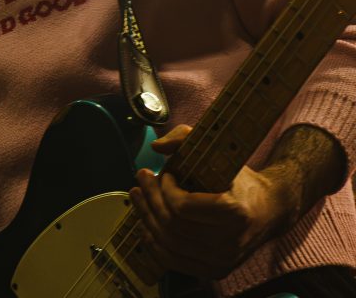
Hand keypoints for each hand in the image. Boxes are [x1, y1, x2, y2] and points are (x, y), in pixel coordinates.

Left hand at [129, 125, 292, 279]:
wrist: (269, 211)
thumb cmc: (241, 179)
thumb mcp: (220, 151)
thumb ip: (186, 138)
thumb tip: (156, 146)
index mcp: (235, 211)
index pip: (183, 207)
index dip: (166, 189)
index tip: (166, 173)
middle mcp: (230, 242)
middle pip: (173, 226)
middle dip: (151, 200)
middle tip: (142, 179)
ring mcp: (222, 261)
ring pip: (170, 244)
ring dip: (147, 218)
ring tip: (139, 197)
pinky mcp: (215, 270)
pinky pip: (174, 260)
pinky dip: (154, 242)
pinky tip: (145, 222)